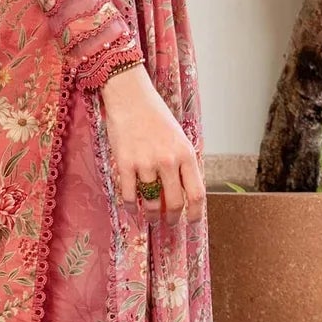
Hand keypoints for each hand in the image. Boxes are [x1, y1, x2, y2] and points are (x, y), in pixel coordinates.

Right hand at [97, 64, 204, 222]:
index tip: (192, 222)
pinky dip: (131, 207)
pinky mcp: (125, 163)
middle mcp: (168, 161)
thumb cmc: (156, 116)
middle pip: (175, 202)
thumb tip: (184, 192)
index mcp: (186, 154)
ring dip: (152, 215)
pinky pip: (129, 195)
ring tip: (152, 218)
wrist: (131, 98)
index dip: (196, 213)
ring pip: (151, 201)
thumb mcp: (179, 138)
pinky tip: (133, 210)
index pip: (196, 194)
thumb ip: (183, 164)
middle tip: (170, 223)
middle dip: (173, 218)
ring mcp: (145, 163)